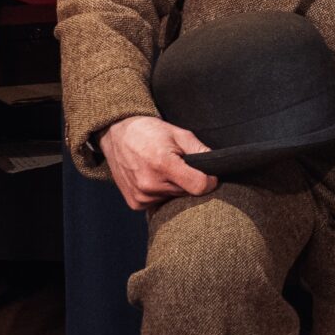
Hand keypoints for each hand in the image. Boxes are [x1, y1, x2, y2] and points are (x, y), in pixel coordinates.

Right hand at [98, 115, 214, 210]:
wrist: (116, 135)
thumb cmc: (149, 131)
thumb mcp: (178, 133)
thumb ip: (200, 150)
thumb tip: (218, 165)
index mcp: (163, 164)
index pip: (199, 186)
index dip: (209, 181)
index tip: (209, 175)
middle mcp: (150, 184)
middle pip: (187, 193)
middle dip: (189, 181)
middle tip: (179, 165)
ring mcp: (141, 196)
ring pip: (174, 199)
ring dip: (174, 187)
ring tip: (162, 170)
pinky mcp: (135, 203)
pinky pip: (159, 203)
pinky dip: (161, 193)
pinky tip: (153, 178)